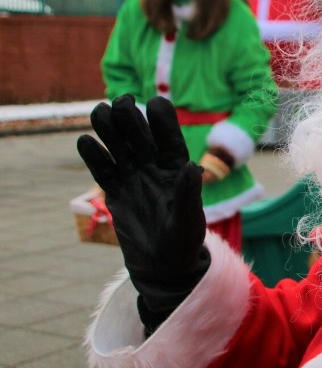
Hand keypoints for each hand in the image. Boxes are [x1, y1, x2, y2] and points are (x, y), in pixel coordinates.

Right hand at [77, 94, 209, 334]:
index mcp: (177, 169)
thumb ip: (188, 194)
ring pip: (119, 147)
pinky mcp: (116, 191)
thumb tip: (190, 166)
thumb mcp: (189, 220)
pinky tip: (84, 141)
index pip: (170, 139)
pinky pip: (103, 169)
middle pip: (141, 137)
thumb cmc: (184, 242)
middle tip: (121, 101)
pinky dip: (94, 156)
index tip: (156, 102)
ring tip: (99, 111)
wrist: (163, 266)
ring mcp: (134, 177)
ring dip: (109, 129)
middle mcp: (155, 168)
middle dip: (132, 118)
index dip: (163, 121)